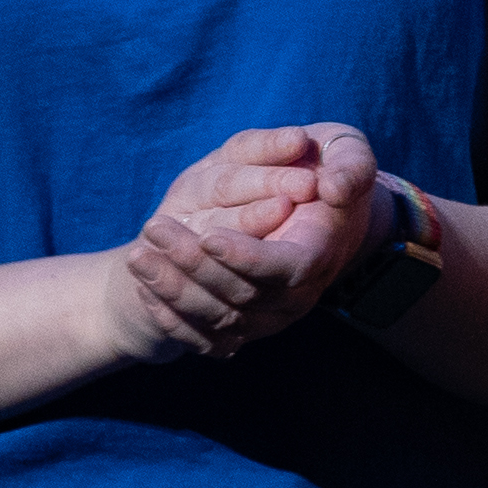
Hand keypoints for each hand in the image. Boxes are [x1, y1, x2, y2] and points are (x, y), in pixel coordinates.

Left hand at [111, 122, 382, 360]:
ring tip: (137, 254)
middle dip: (193, 264)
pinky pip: (204, 336)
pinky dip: (172, 317)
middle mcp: (296, 297)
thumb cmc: (328, 169)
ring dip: (172, 289)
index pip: (282, 269)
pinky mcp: (243, 326)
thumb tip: (331, 187)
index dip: (246, 257)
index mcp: (319, 254)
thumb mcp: (347, 152)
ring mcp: (268, 317)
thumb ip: (350, 166)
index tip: (208, 234)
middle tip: (153, 226)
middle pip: (240, 294)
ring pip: (217, 317)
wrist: (318, 210)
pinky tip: (143, 288)